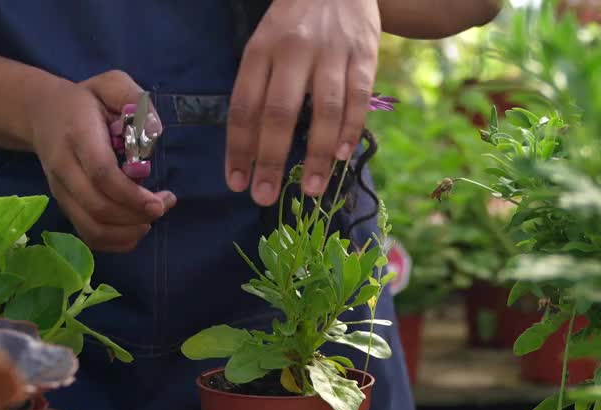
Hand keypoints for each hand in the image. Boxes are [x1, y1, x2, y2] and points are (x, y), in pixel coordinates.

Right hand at [27, 70, 176, 251]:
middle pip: (98, 207)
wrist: (41, 113)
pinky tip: (136, 229)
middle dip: (137, 215)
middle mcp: (64, 168)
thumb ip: (134, 98)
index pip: (101, 174)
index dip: (131, 195)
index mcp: (78, 136)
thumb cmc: (85, 101)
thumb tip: (154, 132)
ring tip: (151, 218)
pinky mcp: (65, 205)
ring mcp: (61, 190)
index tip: (160, 202)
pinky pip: (88, 235)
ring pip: (92, 227)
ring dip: (128, 233)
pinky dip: (115, 242)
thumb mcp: (110, 83)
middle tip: (164, 205)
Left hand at [226, 0, 380, 206]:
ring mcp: (331, 52)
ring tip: (309, 189)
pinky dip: (350, 130)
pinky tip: (340, 156)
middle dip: (270, 159)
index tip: (236, 182)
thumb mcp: (266, 43)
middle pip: (279, 112)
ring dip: (315, 155)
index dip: (239, 148)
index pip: (244, 105)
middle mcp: (293, 50)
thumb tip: (250, 148)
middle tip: (264, 197)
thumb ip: (260, 87)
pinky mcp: (364, 54)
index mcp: (261, 49)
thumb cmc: (295, 22)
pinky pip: (358, 98)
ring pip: (323, 110)